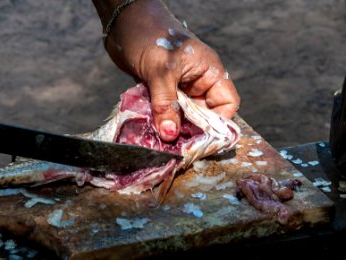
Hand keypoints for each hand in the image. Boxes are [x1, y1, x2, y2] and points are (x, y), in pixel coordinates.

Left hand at [94, 0, 239, 141]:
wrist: (123, 21)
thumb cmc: (149, 35)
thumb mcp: (161, 70)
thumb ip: (166, 104)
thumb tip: (170, 135)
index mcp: (208, 72)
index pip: (227, 103)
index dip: (219, 123)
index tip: (203, 140)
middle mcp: (196, 82)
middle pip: (204, 115)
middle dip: (192, 131)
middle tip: (178, 147)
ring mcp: (178, 87)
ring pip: (182, 116)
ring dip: (172, 128)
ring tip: (163, 143)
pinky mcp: (160, 91)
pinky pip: (165, 112)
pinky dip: (159, 121)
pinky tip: (152, 132)